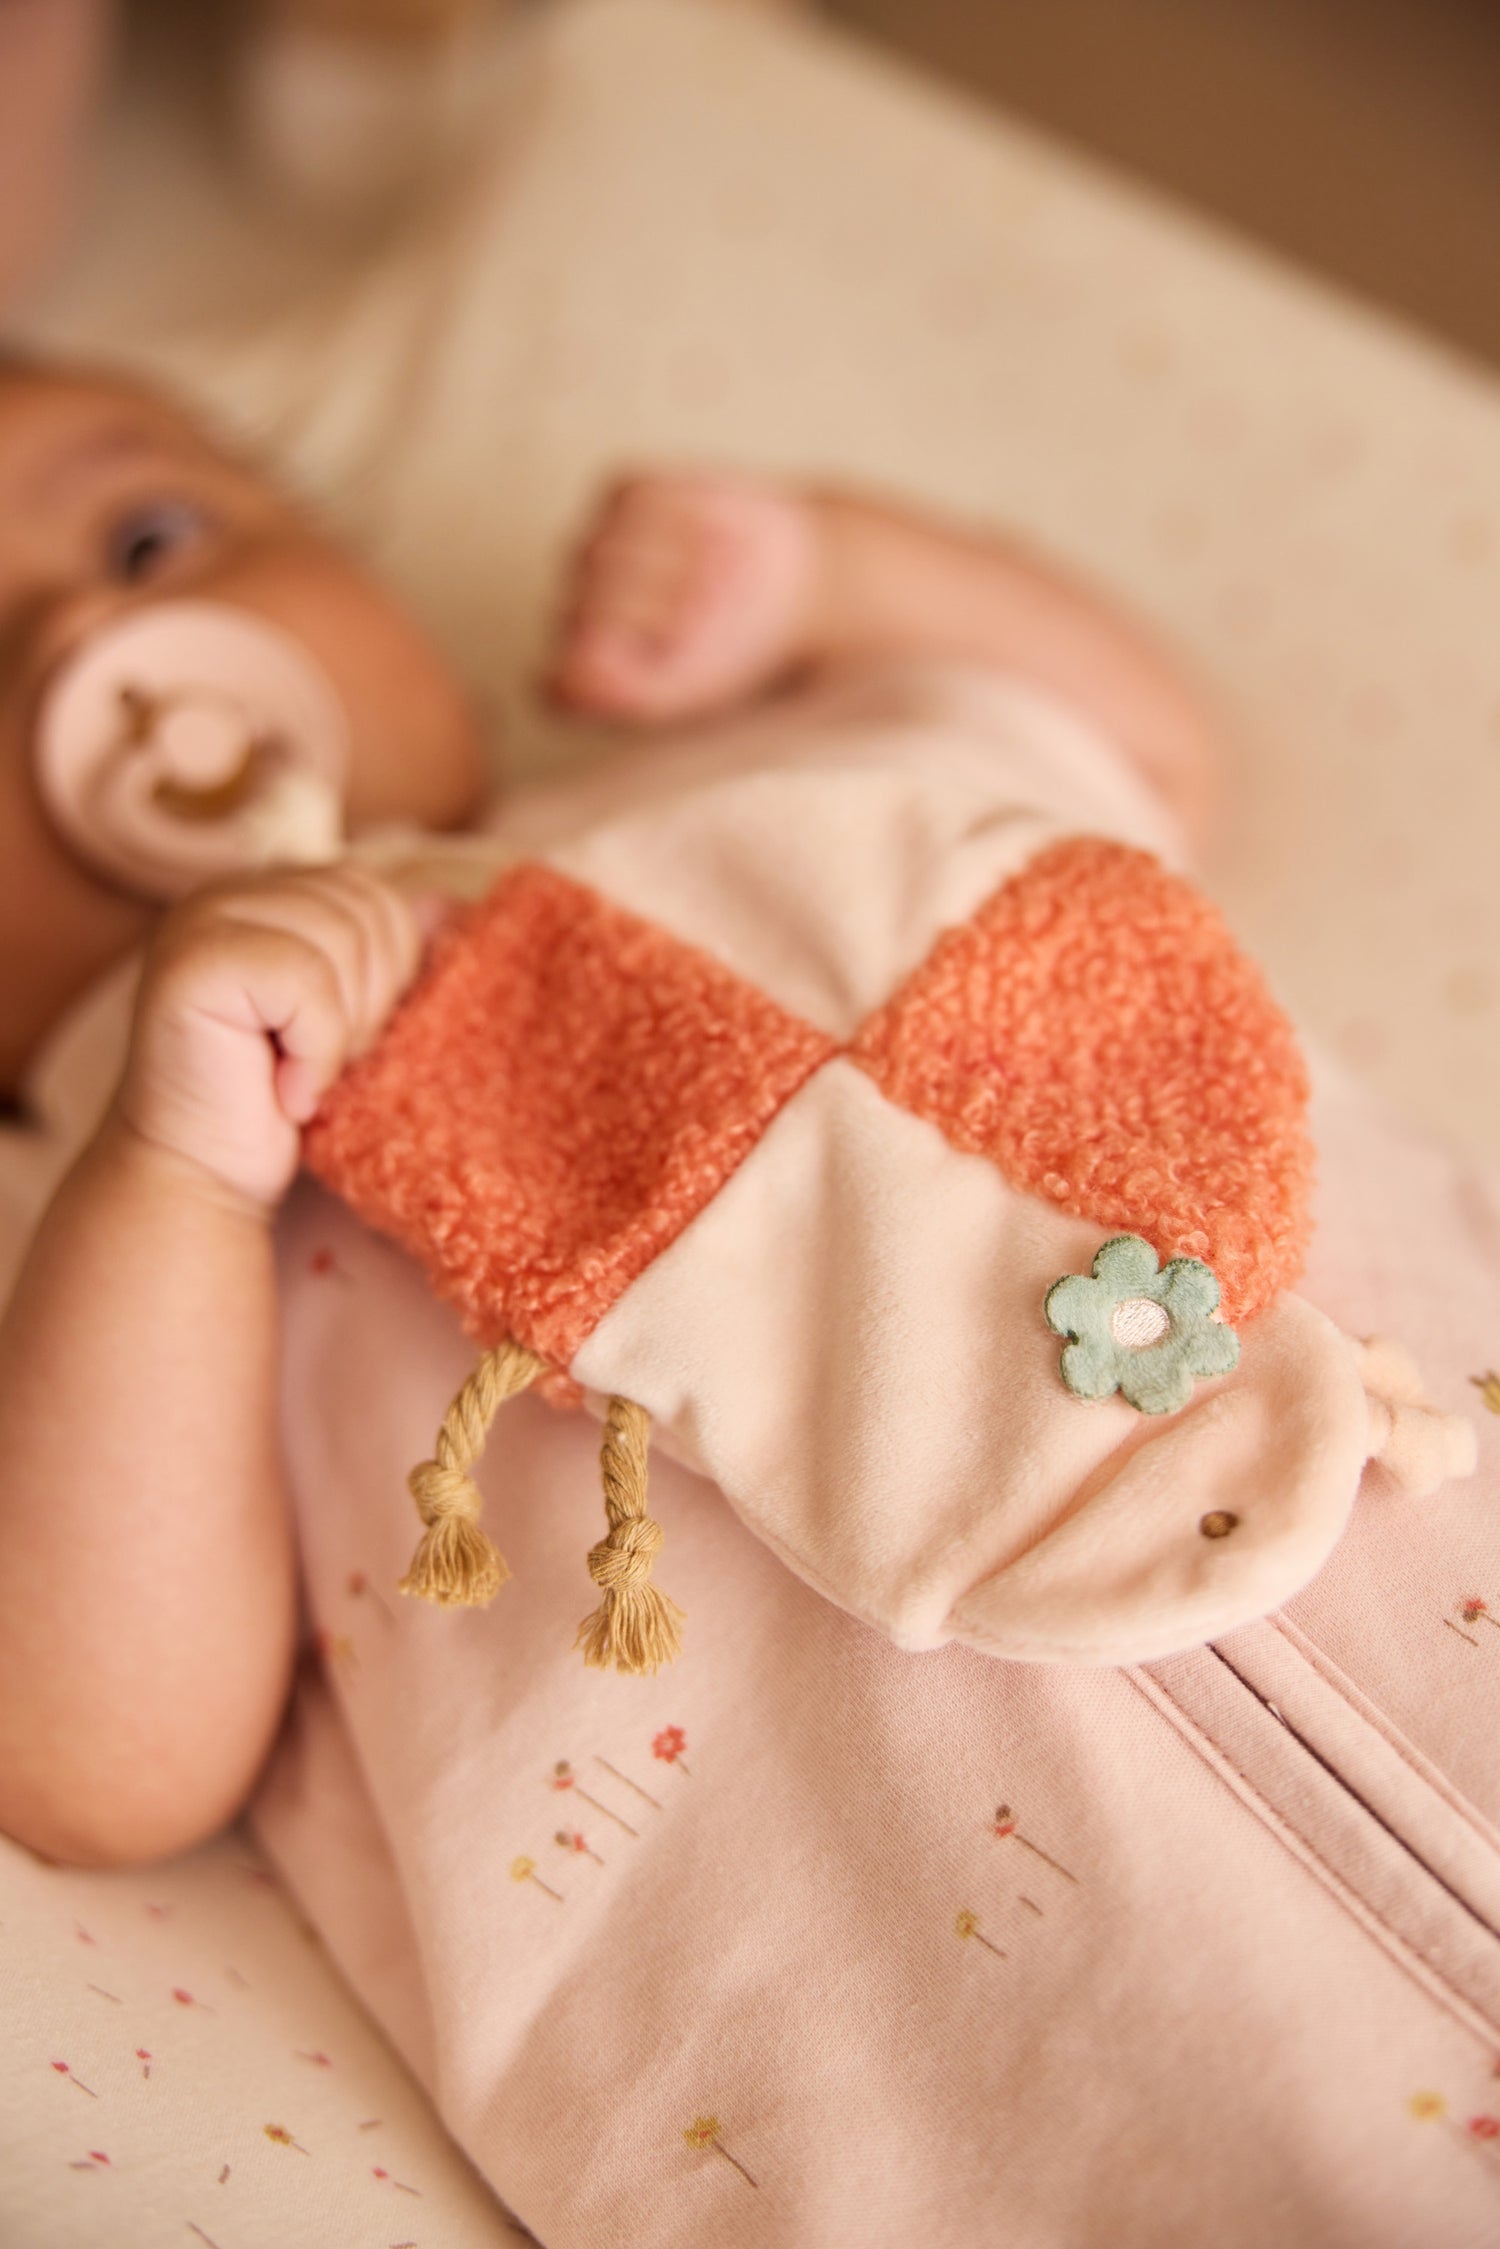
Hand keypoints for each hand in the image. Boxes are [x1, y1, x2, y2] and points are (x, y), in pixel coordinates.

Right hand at [116, 865, 424, 1210]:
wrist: (205, 1178)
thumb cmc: (280, 1103)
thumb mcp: (353, 1018)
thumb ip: (385, 955)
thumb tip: (444, 904)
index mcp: (267, 895)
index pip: (374, 895)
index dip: (389, 975)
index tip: (348, 1043)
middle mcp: (229, 894)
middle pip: (363, 911)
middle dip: (370, 1003)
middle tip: (324, 1067)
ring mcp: (201, 921)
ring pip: (340, 940)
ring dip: (342, 1032)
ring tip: (303, 1077)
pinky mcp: (193, 963)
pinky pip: (306, 982)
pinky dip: (316, 1051)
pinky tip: (287, 1093)